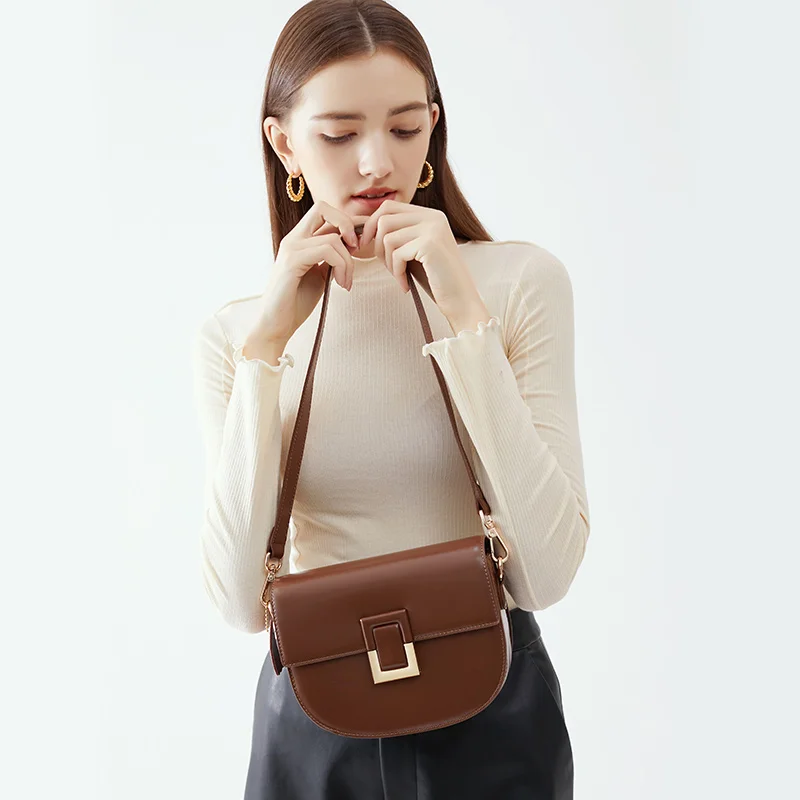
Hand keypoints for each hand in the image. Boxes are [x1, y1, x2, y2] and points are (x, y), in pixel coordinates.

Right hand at [245, 201, 370, 346]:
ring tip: (346, 282)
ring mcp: (291, 248)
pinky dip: (342, 267)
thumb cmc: (297, 302)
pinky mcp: (292, 262)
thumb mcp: (320, 274)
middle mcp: (293, 238)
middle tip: (357, 249)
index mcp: (299, 239)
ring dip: (349, 261)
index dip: (347, 223)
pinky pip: (327, 251)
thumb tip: (353, 243)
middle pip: (323, 208)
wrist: (276, 324)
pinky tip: (341, 284)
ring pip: (332, 238)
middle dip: (348, 225)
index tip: (358, 246)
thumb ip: (332, 257)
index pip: (325, 213)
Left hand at [358, 200, 479, 314]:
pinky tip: (405, 285)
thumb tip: (365, 227)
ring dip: (388, 262)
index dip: (371, 225)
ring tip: (399, 276)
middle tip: (387, 267)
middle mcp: (433, 217)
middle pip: (384, 218)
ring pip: (387, 237)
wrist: (460, 300)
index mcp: (430, 215)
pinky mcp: (430, 244)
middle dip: (377, 245)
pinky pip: (397, 254)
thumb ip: (397, 235)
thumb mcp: (413, 251)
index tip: (366, 246)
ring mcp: (433, 229)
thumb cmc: (434, 279)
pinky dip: (397, 273)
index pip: (389, 206)